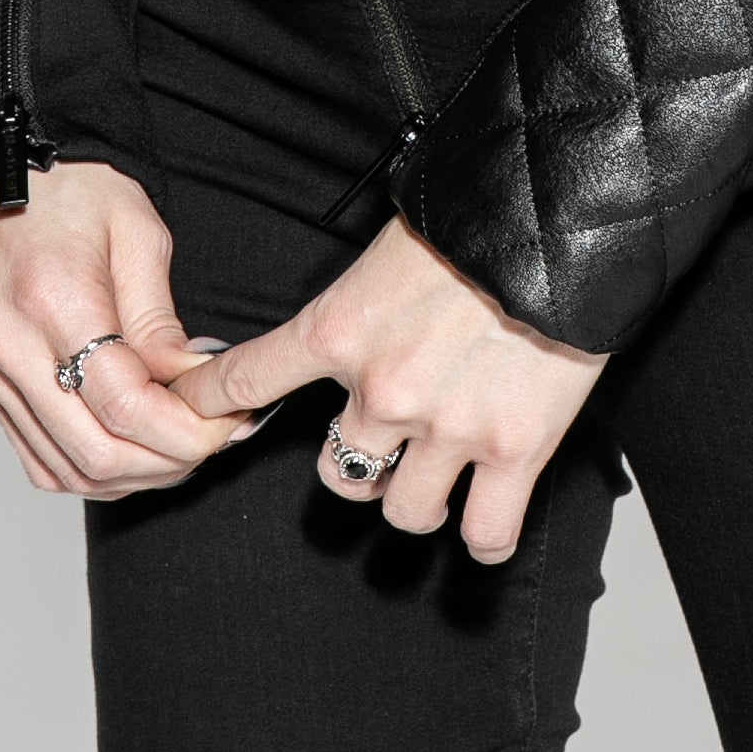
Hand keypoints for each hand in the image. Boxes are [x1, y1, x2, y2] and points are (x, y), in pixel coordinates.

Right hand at [0, 159, 259, 498]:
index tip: (229, 421)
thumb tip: (195, 386)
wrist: (3, 175)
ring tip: (181, 444)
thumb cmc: (72, 190)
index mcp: (52, 298)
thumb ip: (163, 323)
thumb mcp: (139, 235)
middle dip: (170, 462)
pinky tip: (133, 448)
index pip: (124, 406)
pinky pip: (42, 461)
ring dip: (136, 475)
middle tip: (215, 438)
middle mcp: (9, 345)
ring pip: (69, 470)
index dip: (188, 431)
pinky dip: (94, 470)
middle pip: (97, 453)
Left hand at [178, 213, 606, 562]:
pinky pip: (484, 533)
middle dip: (360, 466)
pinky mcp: (514, 451)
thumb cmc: (479, 215)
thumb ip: (363, 301)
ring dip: (418, 500)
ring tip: (441, 479)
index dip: (210, 404)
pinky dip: (484, 536)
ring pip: (405, 512)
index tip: (190, 413)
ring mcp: (448, 428)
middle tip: (388, 446)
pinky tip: (486, 519)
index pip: (247, 380)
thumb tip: (358, 323)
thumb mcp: (390, 247)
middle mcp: (383, 392)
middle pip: (338, 473)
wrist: (562, 217)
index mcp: (339, 330)